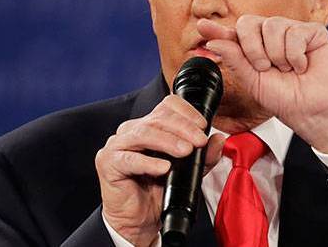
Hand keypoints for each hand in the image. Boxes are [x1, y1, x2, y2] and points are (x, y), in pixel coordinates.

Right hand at [95, 95, 225, 245]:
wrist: (139, 221)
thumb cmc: (158, 192)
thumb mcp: (188, 172)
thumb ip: (204, 156)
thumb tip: (219, 139)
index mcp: (150, 126)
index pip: (167, 106)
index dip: (186, 112)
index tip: (203, 126)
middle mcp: (132, 130)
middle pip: (157, 118)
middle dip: (183, 128)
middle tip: (200, 141)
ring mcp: (118, 145)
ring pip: (143, 133)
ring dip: (168, 141)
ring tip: (186, 152)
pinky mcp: (108, 163)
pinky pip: (128, 159)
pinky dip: (148, 163)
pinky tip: (164, 168)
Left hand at [199, 15, 327, 152]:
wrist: (312, 111)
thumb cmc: (285, 98)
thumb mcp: (252, 81)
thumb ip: (234, 59)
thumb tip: (213, 41)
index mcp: (254, 46)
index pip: (233, 32)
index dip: (217, 29)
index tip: (201, 26)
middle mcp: (270, 34)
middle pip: (248, 23)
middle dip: (252, 49)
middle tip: (265, 68)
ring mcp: (291, 30)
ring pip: (272, 26)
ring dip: (277, 55)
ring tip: (288, 70)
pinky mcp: (312, 31)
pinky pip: (294, 32)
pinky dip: (295, 56)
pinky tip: (302, 65)